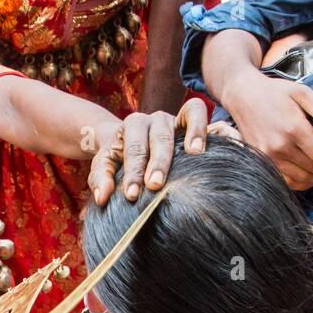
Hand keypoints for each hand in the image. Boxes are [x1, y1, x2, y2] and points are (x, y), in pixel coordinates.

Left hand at [89, 97, 207, 205]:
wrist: (130, 138)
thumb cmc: (118, 156)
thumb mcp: (105, 164)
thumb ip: (100, 179)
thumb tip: (102, 198)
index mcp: (133, 125)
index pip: (134, 148)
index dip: (133, 172)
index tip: (132, 195)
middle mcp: (156, 119)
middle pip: (159, 138)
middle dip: (157, 163)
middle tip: (155, 186)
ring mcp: (176, 119)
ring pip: (186, 118)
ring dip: (192, 135)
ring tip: (194, 154)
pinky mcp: (193, 122)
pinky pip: (200, 114)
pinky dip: (207, 126)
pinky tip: (212, 143)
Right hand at [219, 68, 312, 188]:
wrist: (242, 96)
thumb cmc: (273, 92)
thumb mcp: (301, 92)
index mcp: (294, 130)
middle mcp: (280, 148)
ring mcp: (269, 158)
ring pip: (303, 181)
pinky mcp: (262, 162)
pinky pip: (288, 182)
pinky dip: (303, 181)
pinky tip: (311, 171)